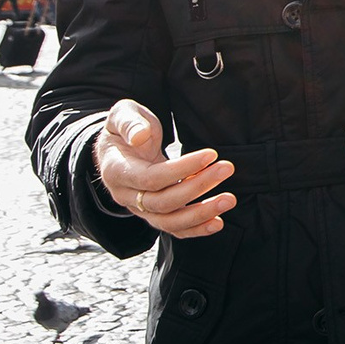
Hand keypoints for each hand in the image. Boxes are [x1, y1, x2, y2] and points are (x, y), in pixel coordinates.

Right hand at [95, 98, 235, 236]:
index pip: (152, 177)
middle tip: (227, 168)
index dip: (182, 168)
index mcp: (116, 171)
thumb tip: (139, 136)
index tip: (211, 154)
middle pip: (163, 202)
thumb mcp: (122, 114)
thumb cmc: (126, 127)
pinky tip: (217, 223)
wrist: (119, 148)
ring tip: (228, 200)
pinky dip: (196, 229)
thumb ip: (130, 123)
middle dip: (198, 187)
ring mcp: (139, 209)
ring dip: (201, 213)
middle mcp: (126, 195)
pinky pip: (174, 228)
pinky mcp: (153, 215)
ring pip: (169, 221)